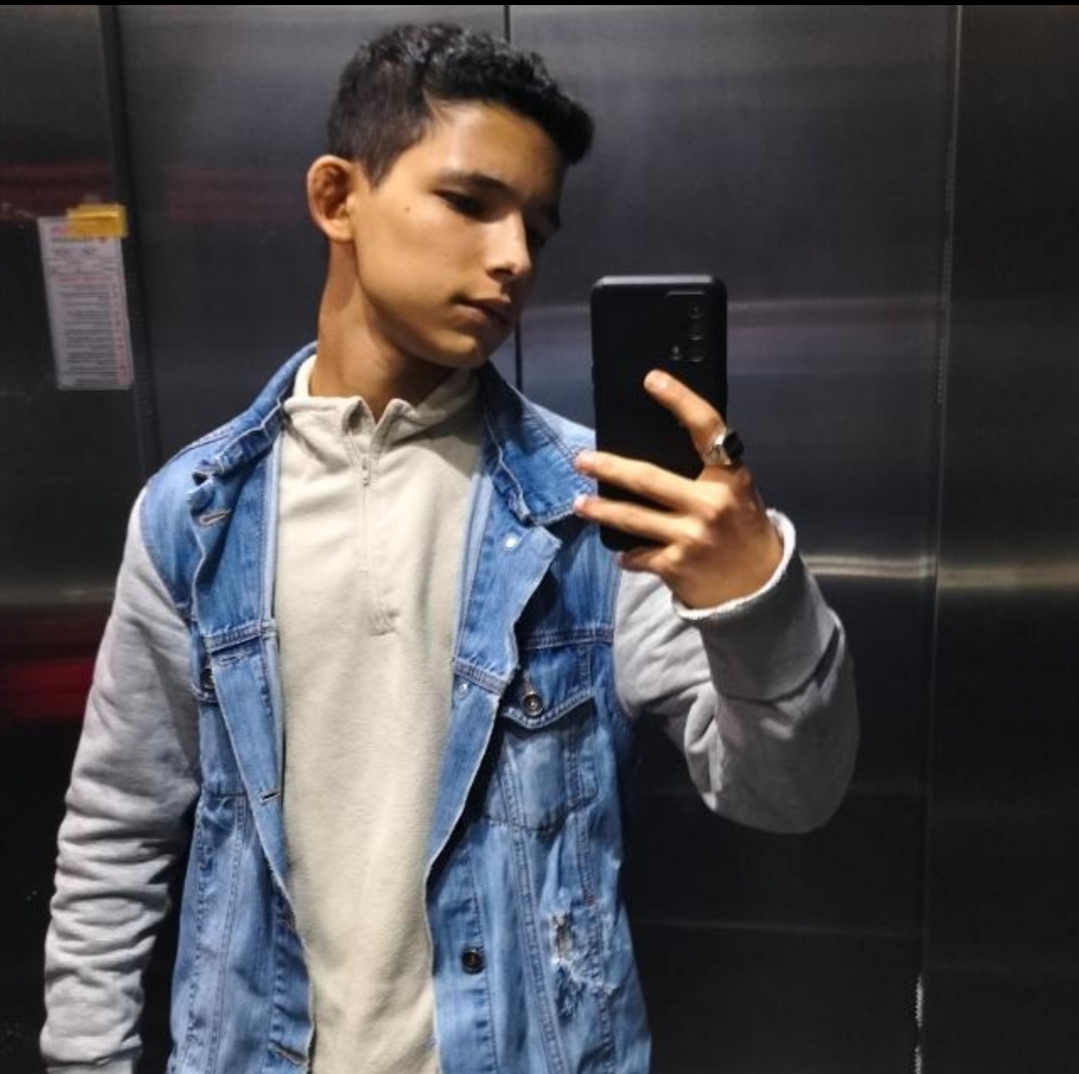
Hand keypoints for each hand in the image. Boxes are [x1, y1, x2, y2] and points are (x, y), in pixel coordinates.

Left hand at [573, 370, 781, 608]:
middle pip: (647, 479)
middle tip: (581, 459)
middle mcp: (710, 504)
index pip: (706, 429)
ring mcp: (691, 536)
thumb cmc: (743, 529)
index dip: (680, 400)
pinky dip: (628, 554)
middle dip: (608, 468)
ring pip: (632, 518)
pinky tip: (621, 553)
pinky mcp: (676, 565)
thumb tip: (656, 448)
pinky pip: (638, 554)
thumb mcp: (736, 493)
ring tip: (579, 504)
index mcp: (729, 477)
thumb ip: (707, 473)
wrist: (759, 586)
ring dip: (600, 510)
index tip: (652, 380)